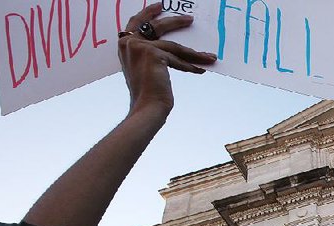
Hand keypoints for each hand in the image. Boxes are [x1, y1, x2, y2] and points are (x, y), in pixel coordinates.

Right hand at [119, 4, 216, 118]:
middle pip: (156, 26)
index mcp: (124, 45)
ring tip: (209, 55)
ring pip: (173, 46)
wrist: (146, 107)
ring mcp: (140, 47)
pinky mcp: (153, 53)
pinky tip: (202, 69)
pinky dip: (190, 66)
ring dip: (193, 52)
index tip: (160, 7)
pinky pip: (178, 58)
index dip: (148, 13)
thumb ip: (151, 56)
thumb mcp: (145, 69)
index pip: (136, 23)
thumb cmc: (145, 94)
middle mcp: (128, 43)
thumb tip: (174, 51)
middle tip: (189, 19)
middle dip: (174, 22)